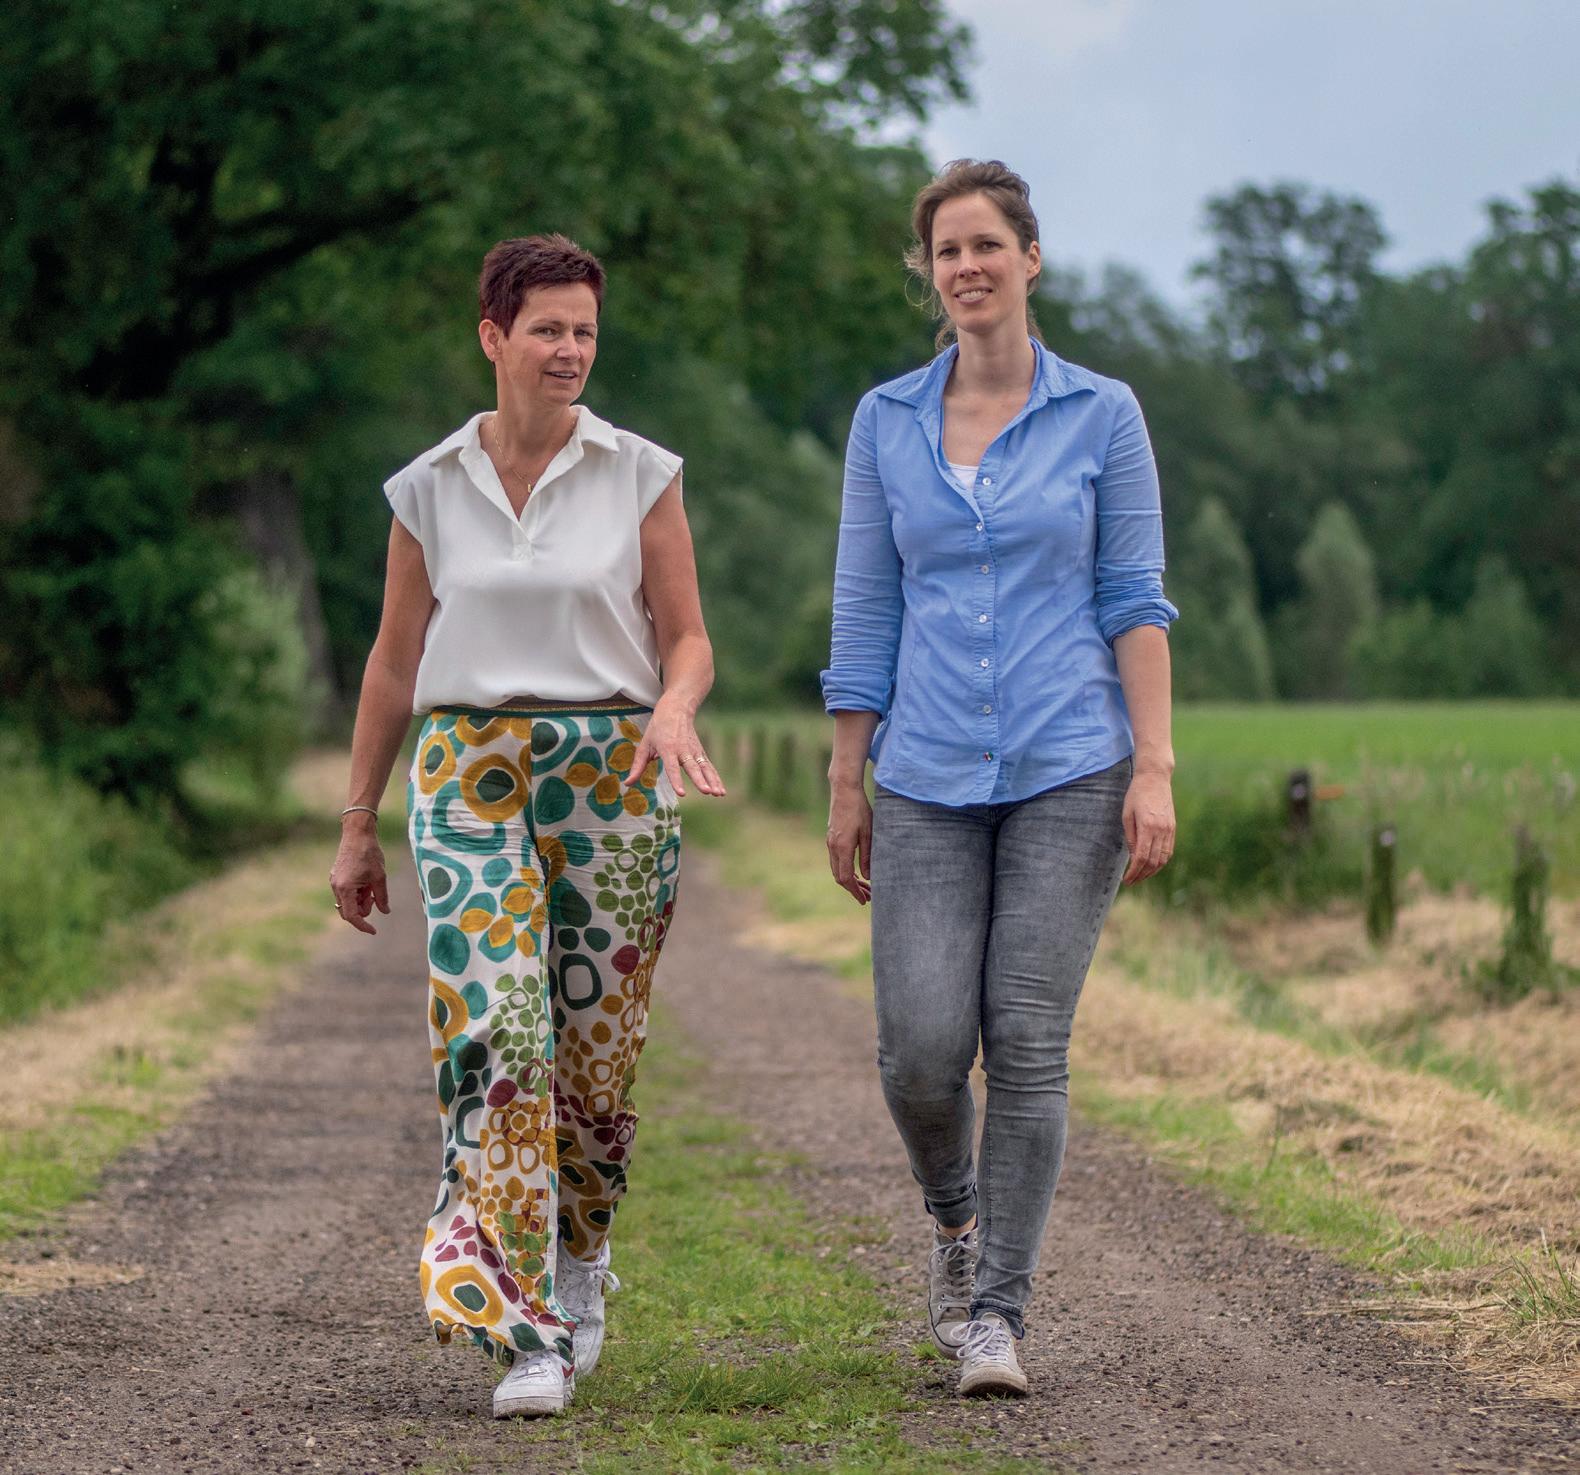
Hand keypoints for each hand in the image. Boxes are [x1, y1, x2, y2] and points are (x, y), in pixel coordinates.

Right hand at [330, 822, 390, 933]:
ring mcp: (335, 882)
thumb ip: (382, 897)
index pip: (352, 916)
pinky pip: (346, 893)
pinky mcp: (336, 877)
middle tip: (374, 897)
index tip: (374, 931)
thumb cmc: (370, 853)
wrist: (357, 834)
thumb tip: (385, 911)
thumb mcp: (380, 877)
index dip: (363, 925)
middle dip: (363, 909)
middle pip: (348, 911)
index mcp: (345, 888)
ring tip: (372, 887)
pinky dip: (357, 893)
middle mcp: (336, 887)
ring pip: (348, 902)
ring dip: (361, 900)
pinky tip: (366, 883)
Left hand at [625, 701, 725, 798]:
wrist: (677, 708)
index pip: (672, 768)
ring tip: (718, 794)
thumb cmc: (658, 728)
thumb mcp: (645, 744)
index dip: (677, 780)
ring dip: (712, 781)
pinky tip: (721, 791)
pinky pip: (709, 767)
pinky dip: (716, 779)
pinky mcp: (701, 752)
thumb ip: (638, 765)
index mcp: (667, 748)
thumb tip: (627, 783)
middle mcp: (683, 750)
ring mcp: (694, 751)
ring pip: (705, 768)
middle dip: (700, 780)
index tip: (682, 793)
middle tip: (707, 791)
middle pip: (693, 768)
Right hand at [826, 781, 872, 904]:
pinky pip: (836, 860)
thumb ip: (867, 856)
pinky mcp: (831, 838)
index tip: (864, 900)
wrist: (844, 790)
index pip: (846, 878)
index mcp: (842, 848)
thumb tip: (868, 877)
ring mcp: (830, 842)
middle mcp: (833, 847)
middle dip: (853, 889)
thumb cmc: (859, 809)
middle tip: (869, 896)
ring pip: (837, 869)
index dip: (855, 892)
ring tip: (865, 886)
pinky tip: (857, 871)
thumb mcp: (869, 833)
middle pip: (840, 877)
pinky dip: (846, 870)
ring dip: (850, 880)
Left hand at [1121, 768, 1174, 885]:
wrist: (1155, 778)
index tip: (1126, 880)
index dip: (1134, 872)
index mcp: (1148, 827)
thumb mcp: (1127, 815)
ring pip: (1163, 858)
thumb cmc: (1136, 794)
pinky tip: (1152, 865)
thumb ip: (1131, 837)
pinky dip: (1161, 861)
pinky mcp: (1173, 827)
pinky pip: (1169, 850)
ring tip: (1141, 876)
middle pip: (1154, 862)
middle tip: (1131, 882)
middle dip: (1142, 875)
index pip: (1142, 857)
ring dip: (1152, 871)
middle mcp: (1161, 830)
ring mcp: (1169, 829)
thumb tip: (1134, 857)